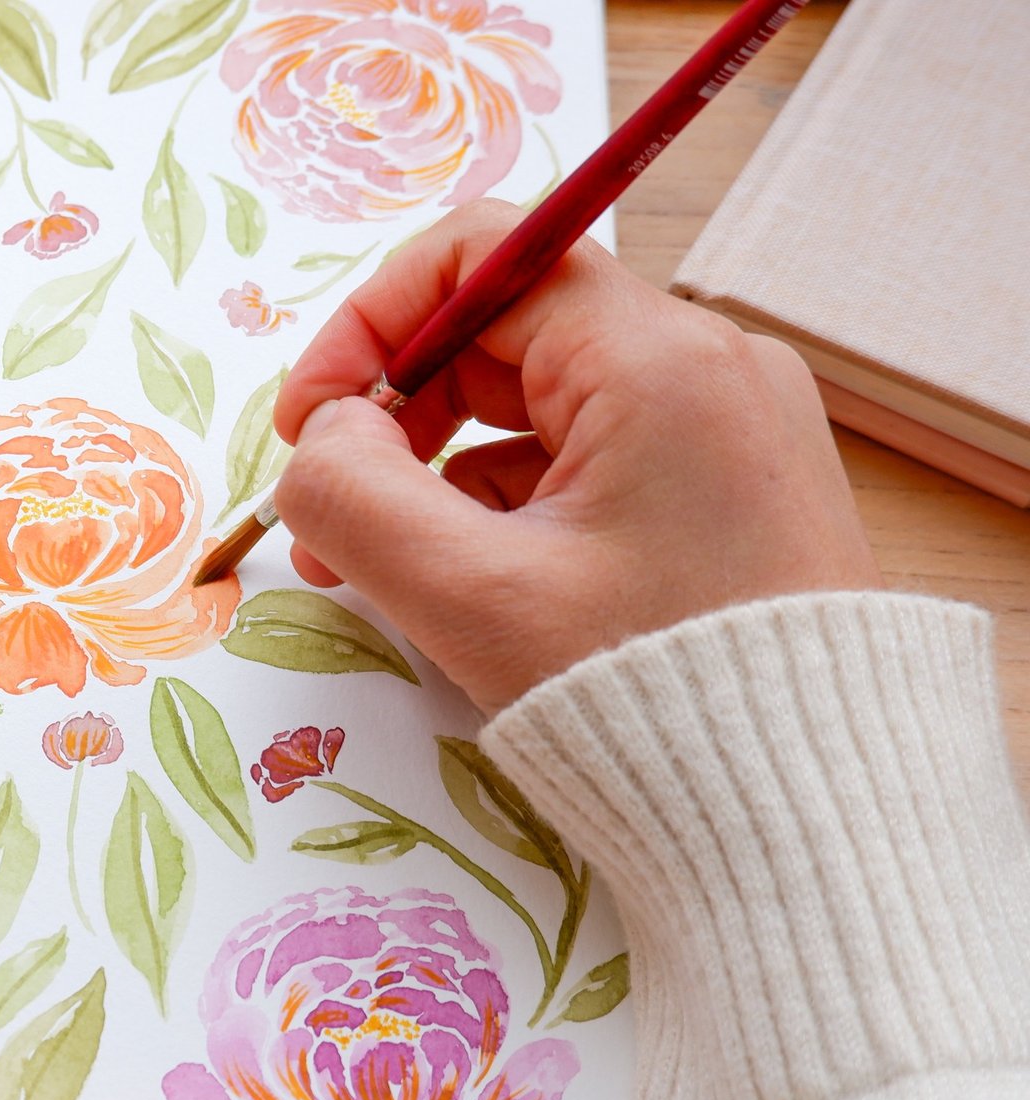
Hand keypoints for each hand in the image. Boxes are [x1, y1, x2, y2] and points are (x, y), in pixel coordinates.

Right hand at [271, 199, 881, 712]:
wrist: (809, 819)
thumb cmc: (655, 705)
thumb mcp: (468, 596)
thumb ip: (353, 494)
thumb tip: (322, 440)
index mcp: (658, 361)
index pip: (479, 258)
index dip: (370, 323)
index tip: (312, 419)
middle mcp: (708, 369)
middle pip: (503, 336)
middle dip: (396, 418)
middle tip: (330, 518)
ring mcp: (727, 430)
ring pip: (539, 408)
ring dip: (443, 474)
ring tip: (389, 573)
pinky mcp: (730, 491)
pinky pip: (590, 461)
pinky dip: (511, 507)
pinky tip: (472, 586)